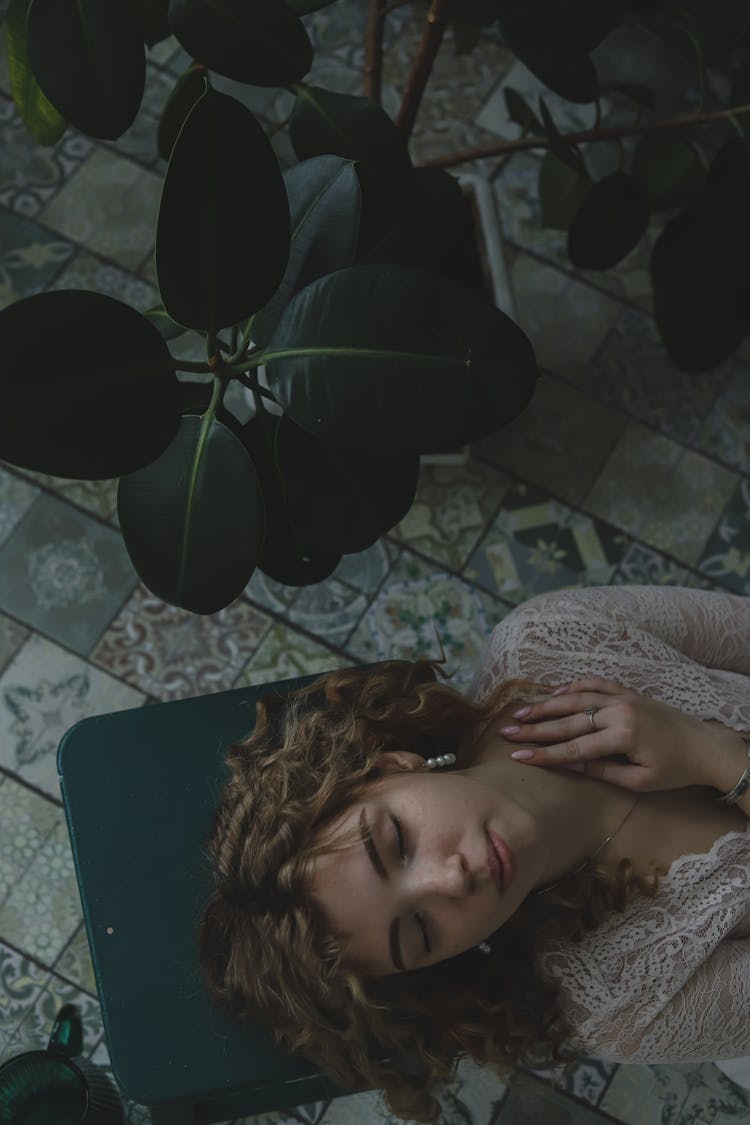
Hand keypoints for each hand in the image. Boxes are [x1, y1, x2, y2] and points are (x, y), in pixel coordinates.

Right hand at [500, 676, 719, 791]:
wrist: (705, 746)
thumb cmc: (675, 770)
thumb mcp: (640, 781)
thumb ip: (602, 771)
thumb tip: (569, 765)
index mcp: (624, 737)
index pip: (575, 748)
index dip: (544, 753)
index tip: (519, 755)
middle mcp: (620, 712)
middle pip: (569, 720)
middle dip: (536, 728)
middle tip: (508, 732)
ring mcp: (624, 698)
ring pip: (577, 698)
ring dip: (547, 704)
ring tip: (521, 712)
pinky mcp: (628, 692)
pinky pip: (595, 683)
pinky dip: (574, 686)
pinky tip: (555, 692)